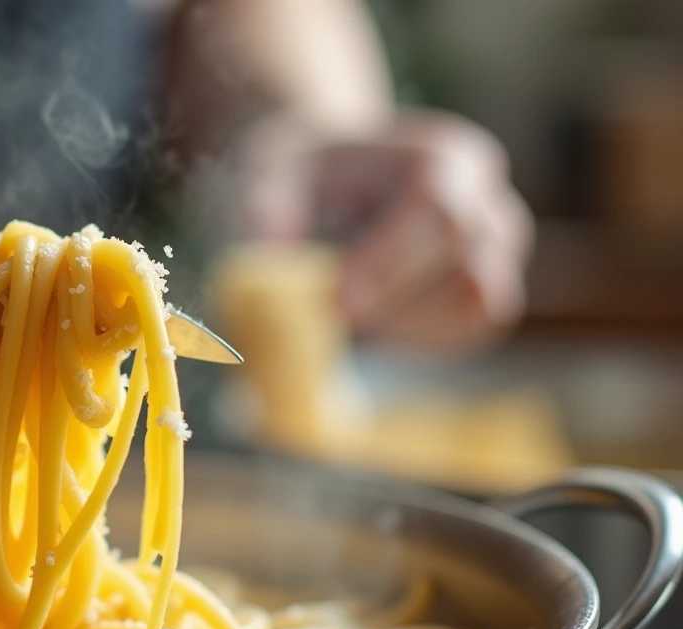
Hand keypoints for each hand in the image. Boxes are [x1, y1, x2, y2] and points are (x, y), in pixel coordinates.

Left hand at [244, 111, 533, 355]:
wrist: (327, 185)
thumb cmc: (301, 181)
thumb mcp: (267, 184)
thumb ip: (268, 219)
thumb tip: (271, 266)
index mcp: (438, 155)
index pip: (435, 209)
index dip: (388, 263)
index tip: (335, 302)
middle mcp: (483, 198)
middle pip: (465, 266)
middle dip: (393, 303)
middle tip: (330, 317)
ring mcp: (498, 248)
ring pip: (476, 302)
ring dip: (408, 323)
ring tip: (348, 309)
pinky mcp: (490, 292)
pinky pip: (474, 326)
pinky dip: (422, 337)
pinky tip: (374, 321)